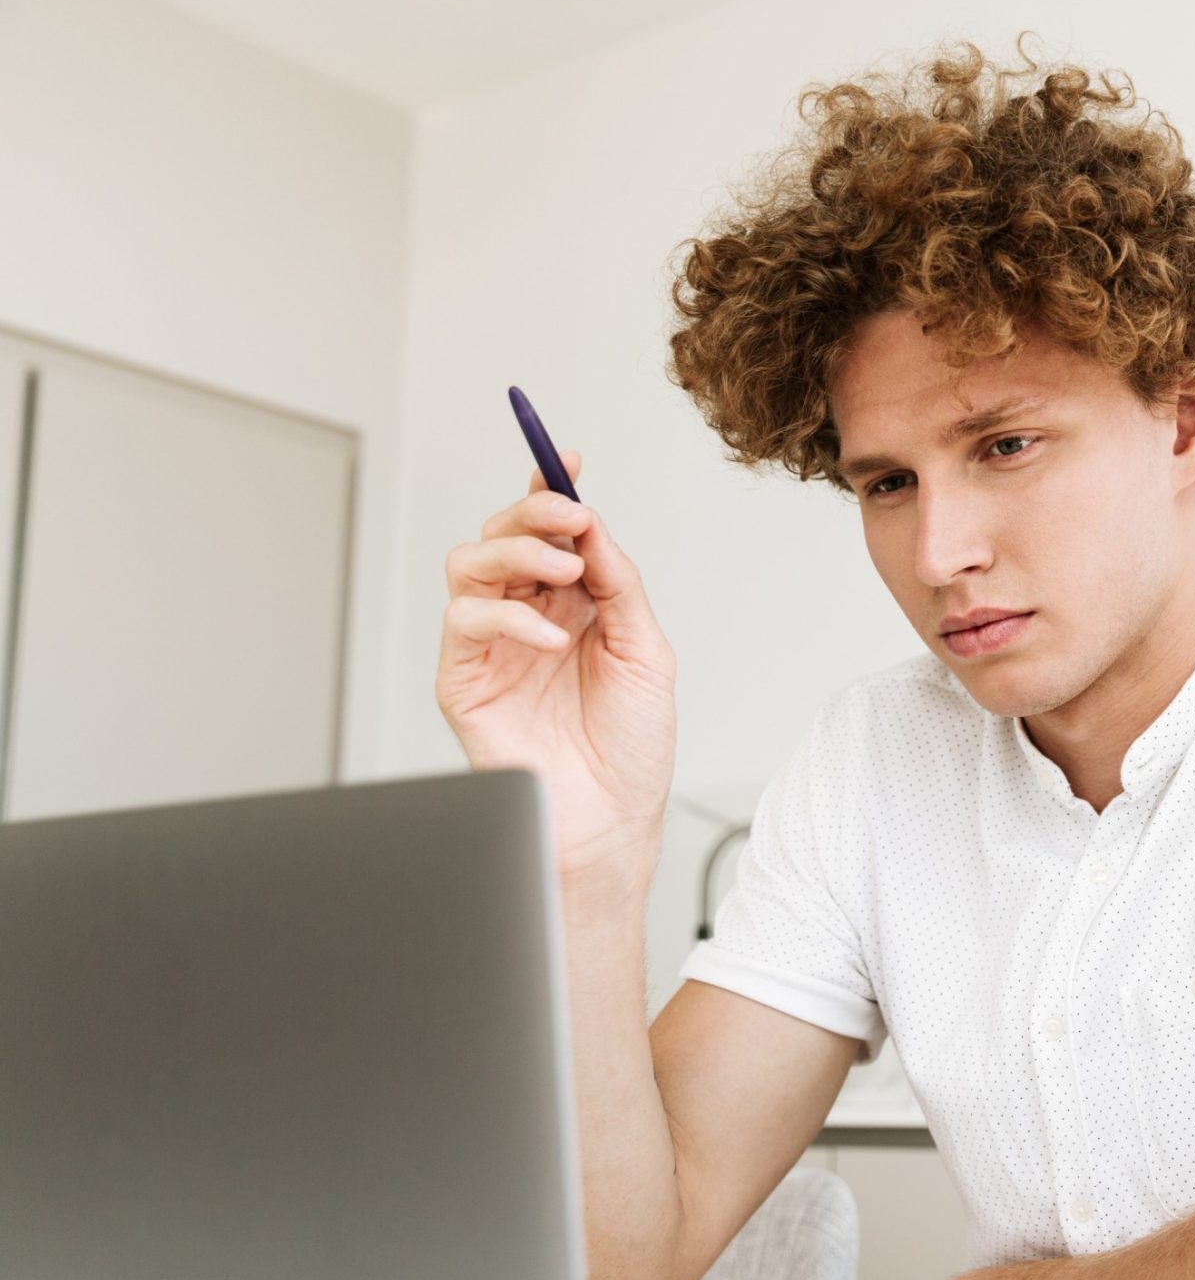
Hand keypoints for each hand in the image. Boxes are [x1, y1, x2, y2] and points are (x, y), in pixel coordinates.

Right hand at [435, 451, 677, 882]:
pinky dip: (507, 619)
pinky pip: (465, 623)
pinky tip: (551, 640)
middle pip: (503, 535)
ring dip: (515, 554)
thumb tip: (592, 522)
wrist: (611, 820)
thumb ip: (620, 584)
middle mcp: (526, 616)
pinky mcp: (462, 679)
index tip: (565, 458)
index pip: (550, 532)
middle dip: (533, 514)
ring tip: (563, 573)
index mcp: (572, 603)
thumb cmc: (630, 746)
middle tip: (568, 517)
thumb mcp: (647, 651)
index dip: (550, 489)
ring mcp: (490, 646)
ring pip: (470, 564)